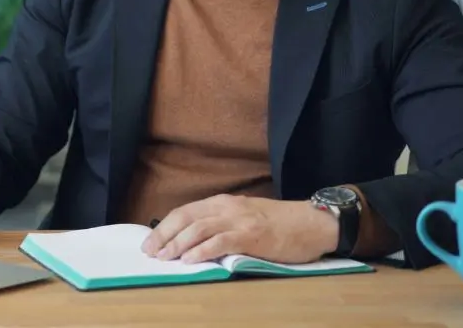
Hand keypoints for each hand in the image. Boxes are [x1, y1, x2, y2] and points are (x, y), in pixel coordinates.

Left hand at [141, 194, 337, 264]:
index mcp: (222, 202)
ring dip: (178, 243)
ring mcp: (239, 221)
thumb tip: (193, 239)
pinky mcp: (251, 236)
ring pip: (199, 228)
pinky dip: (202, 250)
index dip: (165, 226)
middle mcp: (226, 208)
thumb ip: (221, 223)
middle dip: (164, 235)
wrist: (312, 222)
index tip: (150, 241)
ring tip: (164, 257)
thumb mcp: (244, 216)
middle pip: (186, 217)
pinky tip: (189, 260)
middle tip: (150, 252)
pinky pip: (221, 241)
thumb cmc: (279, 223)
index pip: (185, 211)